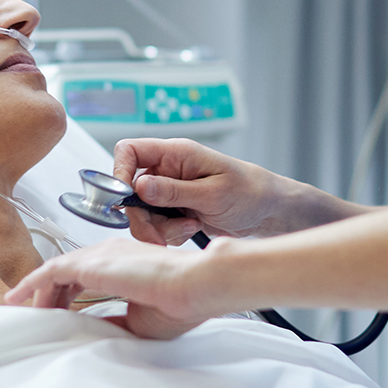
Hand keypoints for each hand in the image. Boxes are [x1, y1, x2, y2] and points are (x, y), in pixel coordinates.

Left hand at [5, 236, 226, 338]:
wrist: (195, 285)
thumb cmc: (179, 302)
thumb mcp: (139, 320)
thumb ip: (113, 319)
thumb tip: (92, 330)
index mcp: (124, 261)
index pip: (85, 276)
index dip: (67, 296)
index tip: (59, 315)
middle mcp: (109, 252)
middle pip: (67, 273)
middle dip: (51, 297)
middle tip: (42, 320)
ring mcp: (99, 254)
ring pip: (56, 272)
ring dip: (40, 295)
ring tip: (30, 316)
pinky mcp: (90, 263)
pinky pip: (50, 272)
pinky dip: (30, 284)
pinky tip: (17, 299)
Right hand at [113, 138, 298, 244]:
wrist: (267, 210)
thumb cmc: (249, 190)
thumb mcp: (212, 193)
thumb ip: (174, 191)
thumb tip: (139, 186)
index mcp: (176, 153)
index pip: (130, 151)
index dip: (119, 172)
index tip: (124, 198)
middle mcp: (169, 169)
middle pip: (131, 191)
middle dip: (142, 217)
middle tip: (158, 236)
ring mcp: (170, 190)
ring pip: (142, 212)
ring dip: (159, 228)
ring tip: (188, 228)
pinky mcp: (174, 209)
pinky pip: (156, 224)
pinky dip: (168, 234)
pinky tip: (191, 230)